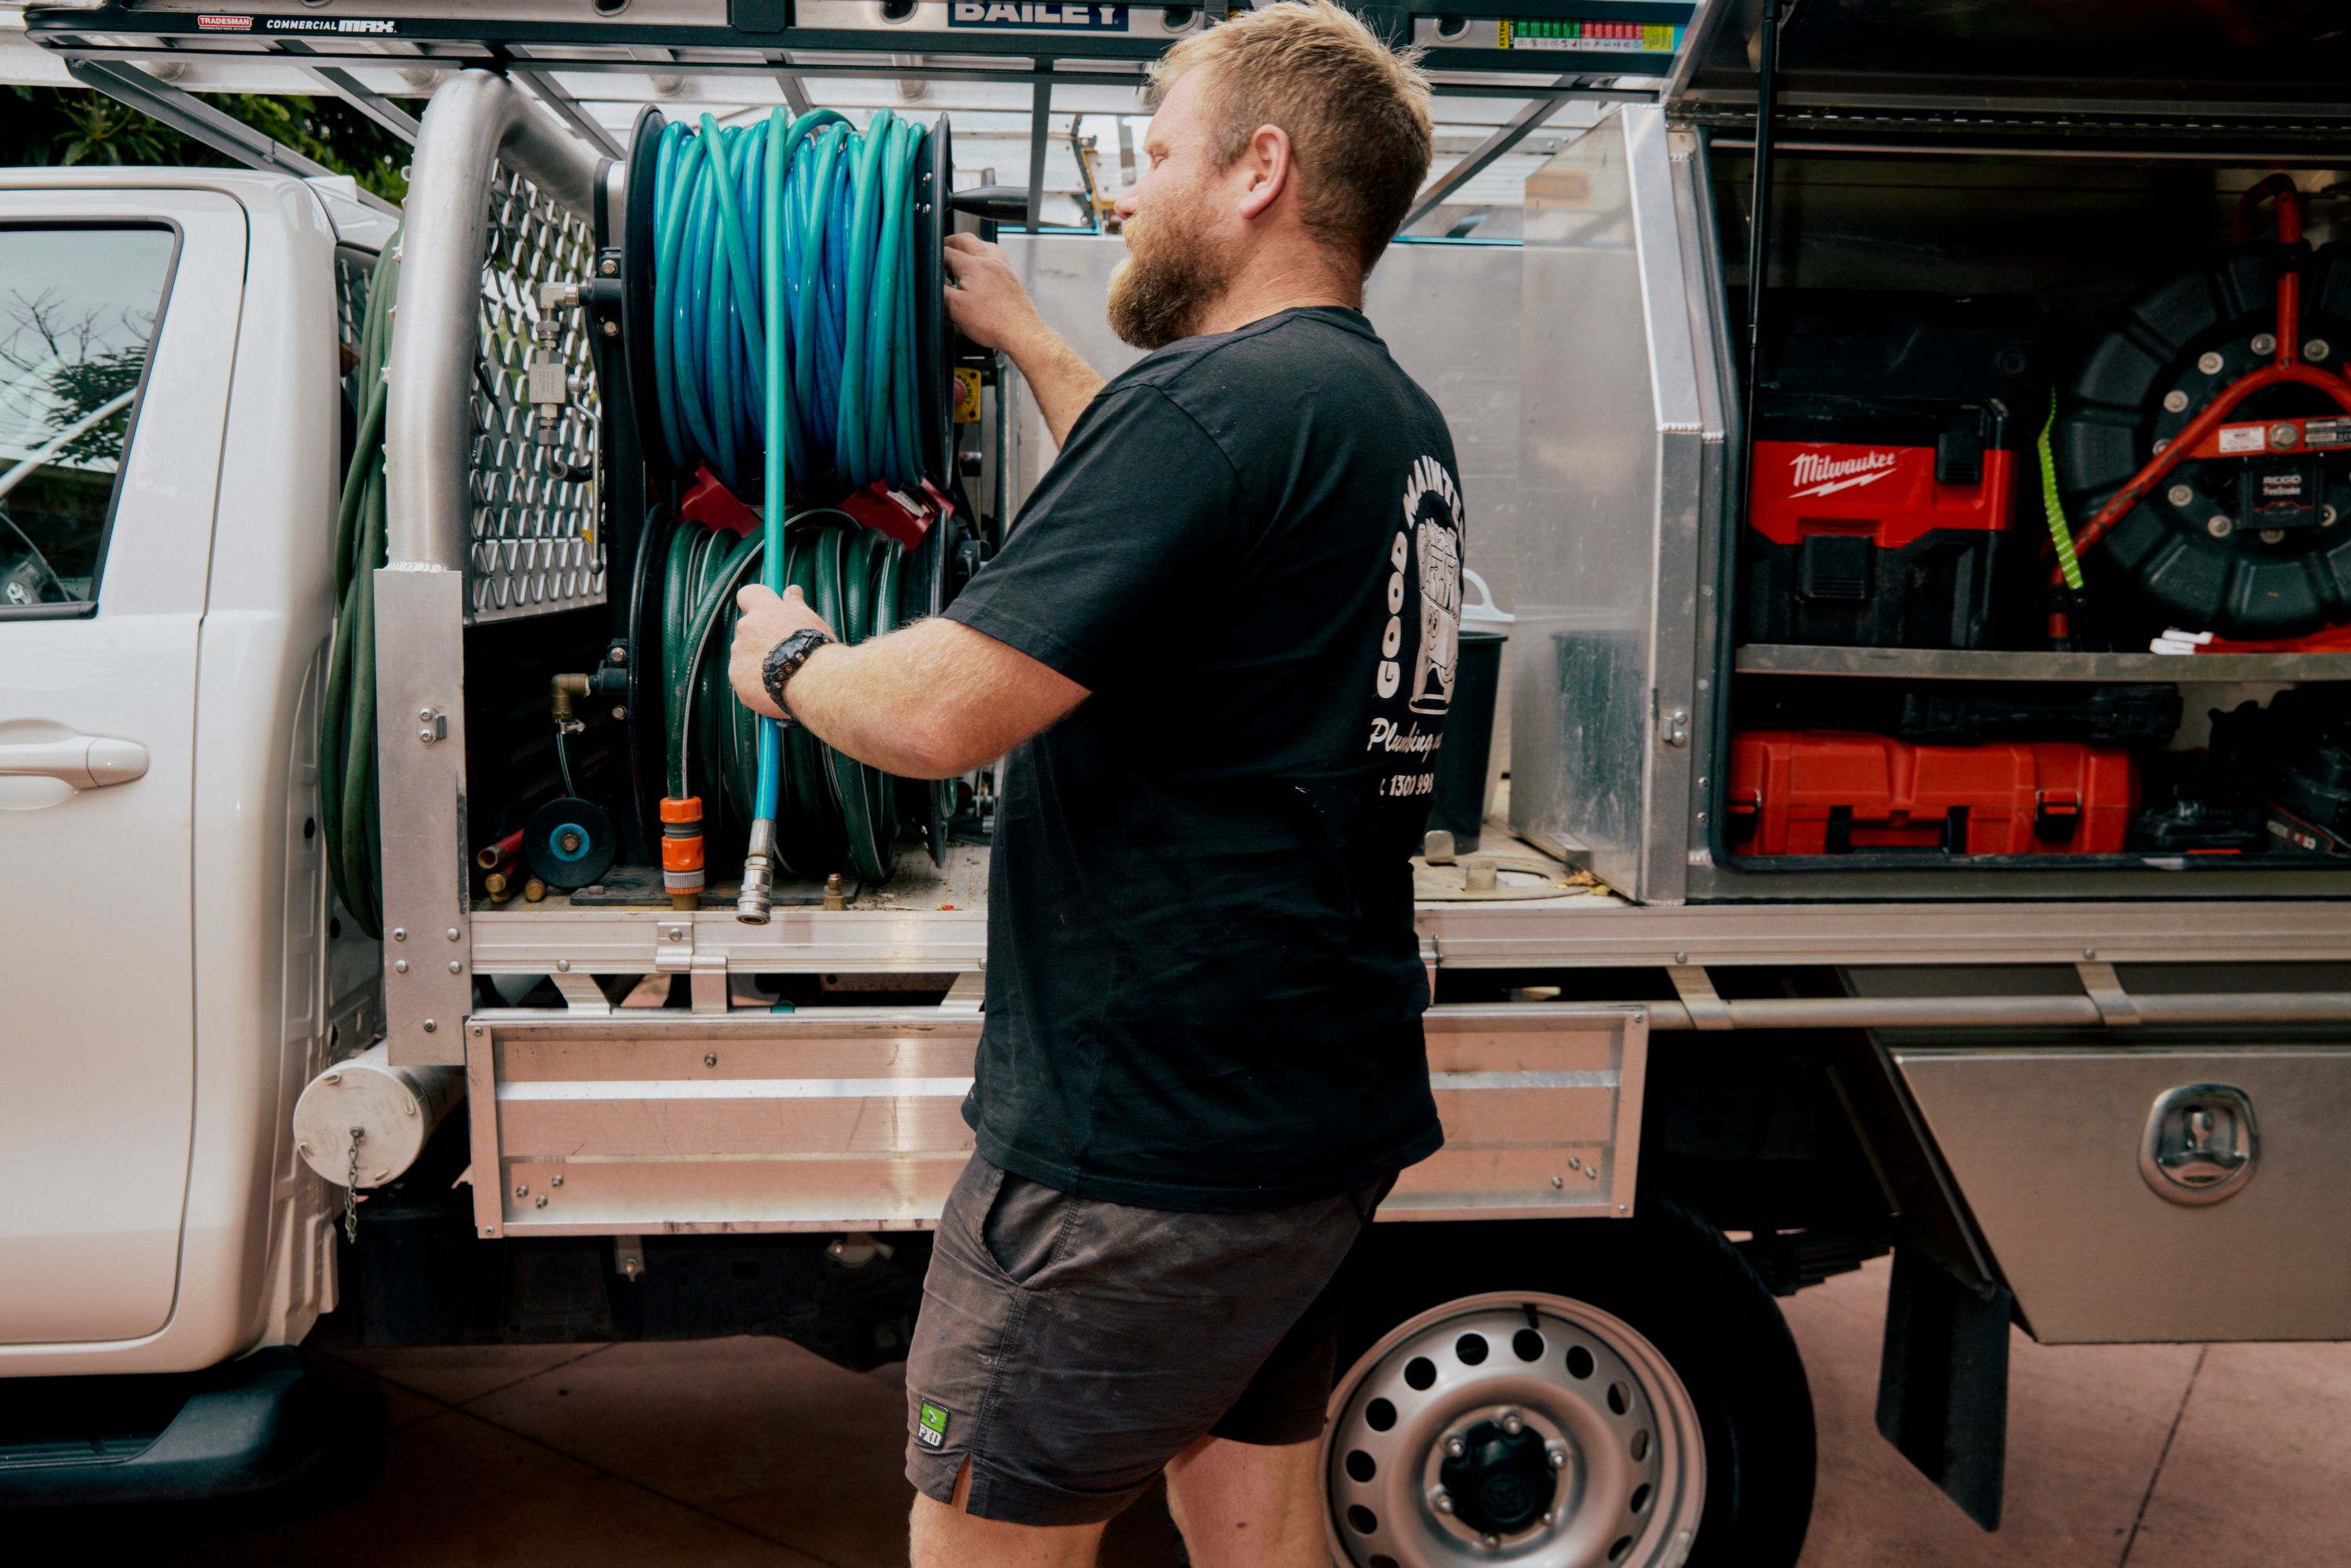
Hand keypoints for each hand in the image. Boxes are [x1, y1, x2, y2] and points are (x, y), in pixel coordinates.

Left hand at [729, 583, 837, 720]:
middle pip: (747, 629)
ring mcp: (739, 652)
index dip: (755, 603)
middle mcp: (746, 626)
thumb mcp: (810, 620)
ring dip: (758, 662)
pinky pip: (743, 678)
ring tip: (784, 674)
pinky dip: (755, 683)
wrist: (813, 683)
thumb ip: (795, 604)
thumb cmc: (816, 649)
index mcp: (764, 609)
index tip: (765, 612)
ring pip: (745, 654)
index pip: (748, 594)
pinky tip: (776, 688)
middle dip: (761, 638)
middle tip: (784, 653)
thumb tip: (792, 589)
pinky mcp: (737, 677)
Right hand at [943, 233, 1049, 354]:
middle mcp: (991, 261)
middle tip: (942, 248)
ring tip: (963, 256)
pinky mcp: (1013, 278)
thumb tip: (931, 285)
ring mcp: (1004, 268)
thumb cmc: (994, 323)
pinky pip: (998, 259)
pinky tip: (984, 271)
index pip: (947, 252)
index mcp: (974, 265)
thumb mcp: (956, 309)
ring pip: (985, 245)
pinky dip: (986, 259)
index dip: (934, 256)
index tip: (928, 262)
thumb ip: (940, 293)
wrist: (1023, 333)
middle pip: (967, 240)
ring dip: (972, 247)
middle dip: (952, 242)